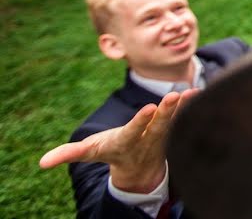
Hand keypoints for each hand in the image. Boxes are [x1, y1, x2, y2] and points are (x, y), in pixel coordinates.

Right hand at [40, 89, 198, 193]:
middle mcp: (147, 140)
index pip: (134, 131)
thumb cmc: (111, 152)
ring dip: (184, 107)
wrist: (139, 168)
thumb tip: (42, 163)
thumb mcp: (91, 153)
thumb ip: (69, 154)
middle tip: (173, 97)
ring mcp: (163, 136)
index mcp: (126, 143)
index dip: (140, 122)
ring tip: (192, 92)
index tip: (148, 108)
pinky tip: (201, 91)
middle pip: (158, 126)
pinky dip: (193, 106)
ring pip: (175, 120)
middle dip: (165, 113)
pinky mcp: (174, 129)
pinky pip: (185, 116)